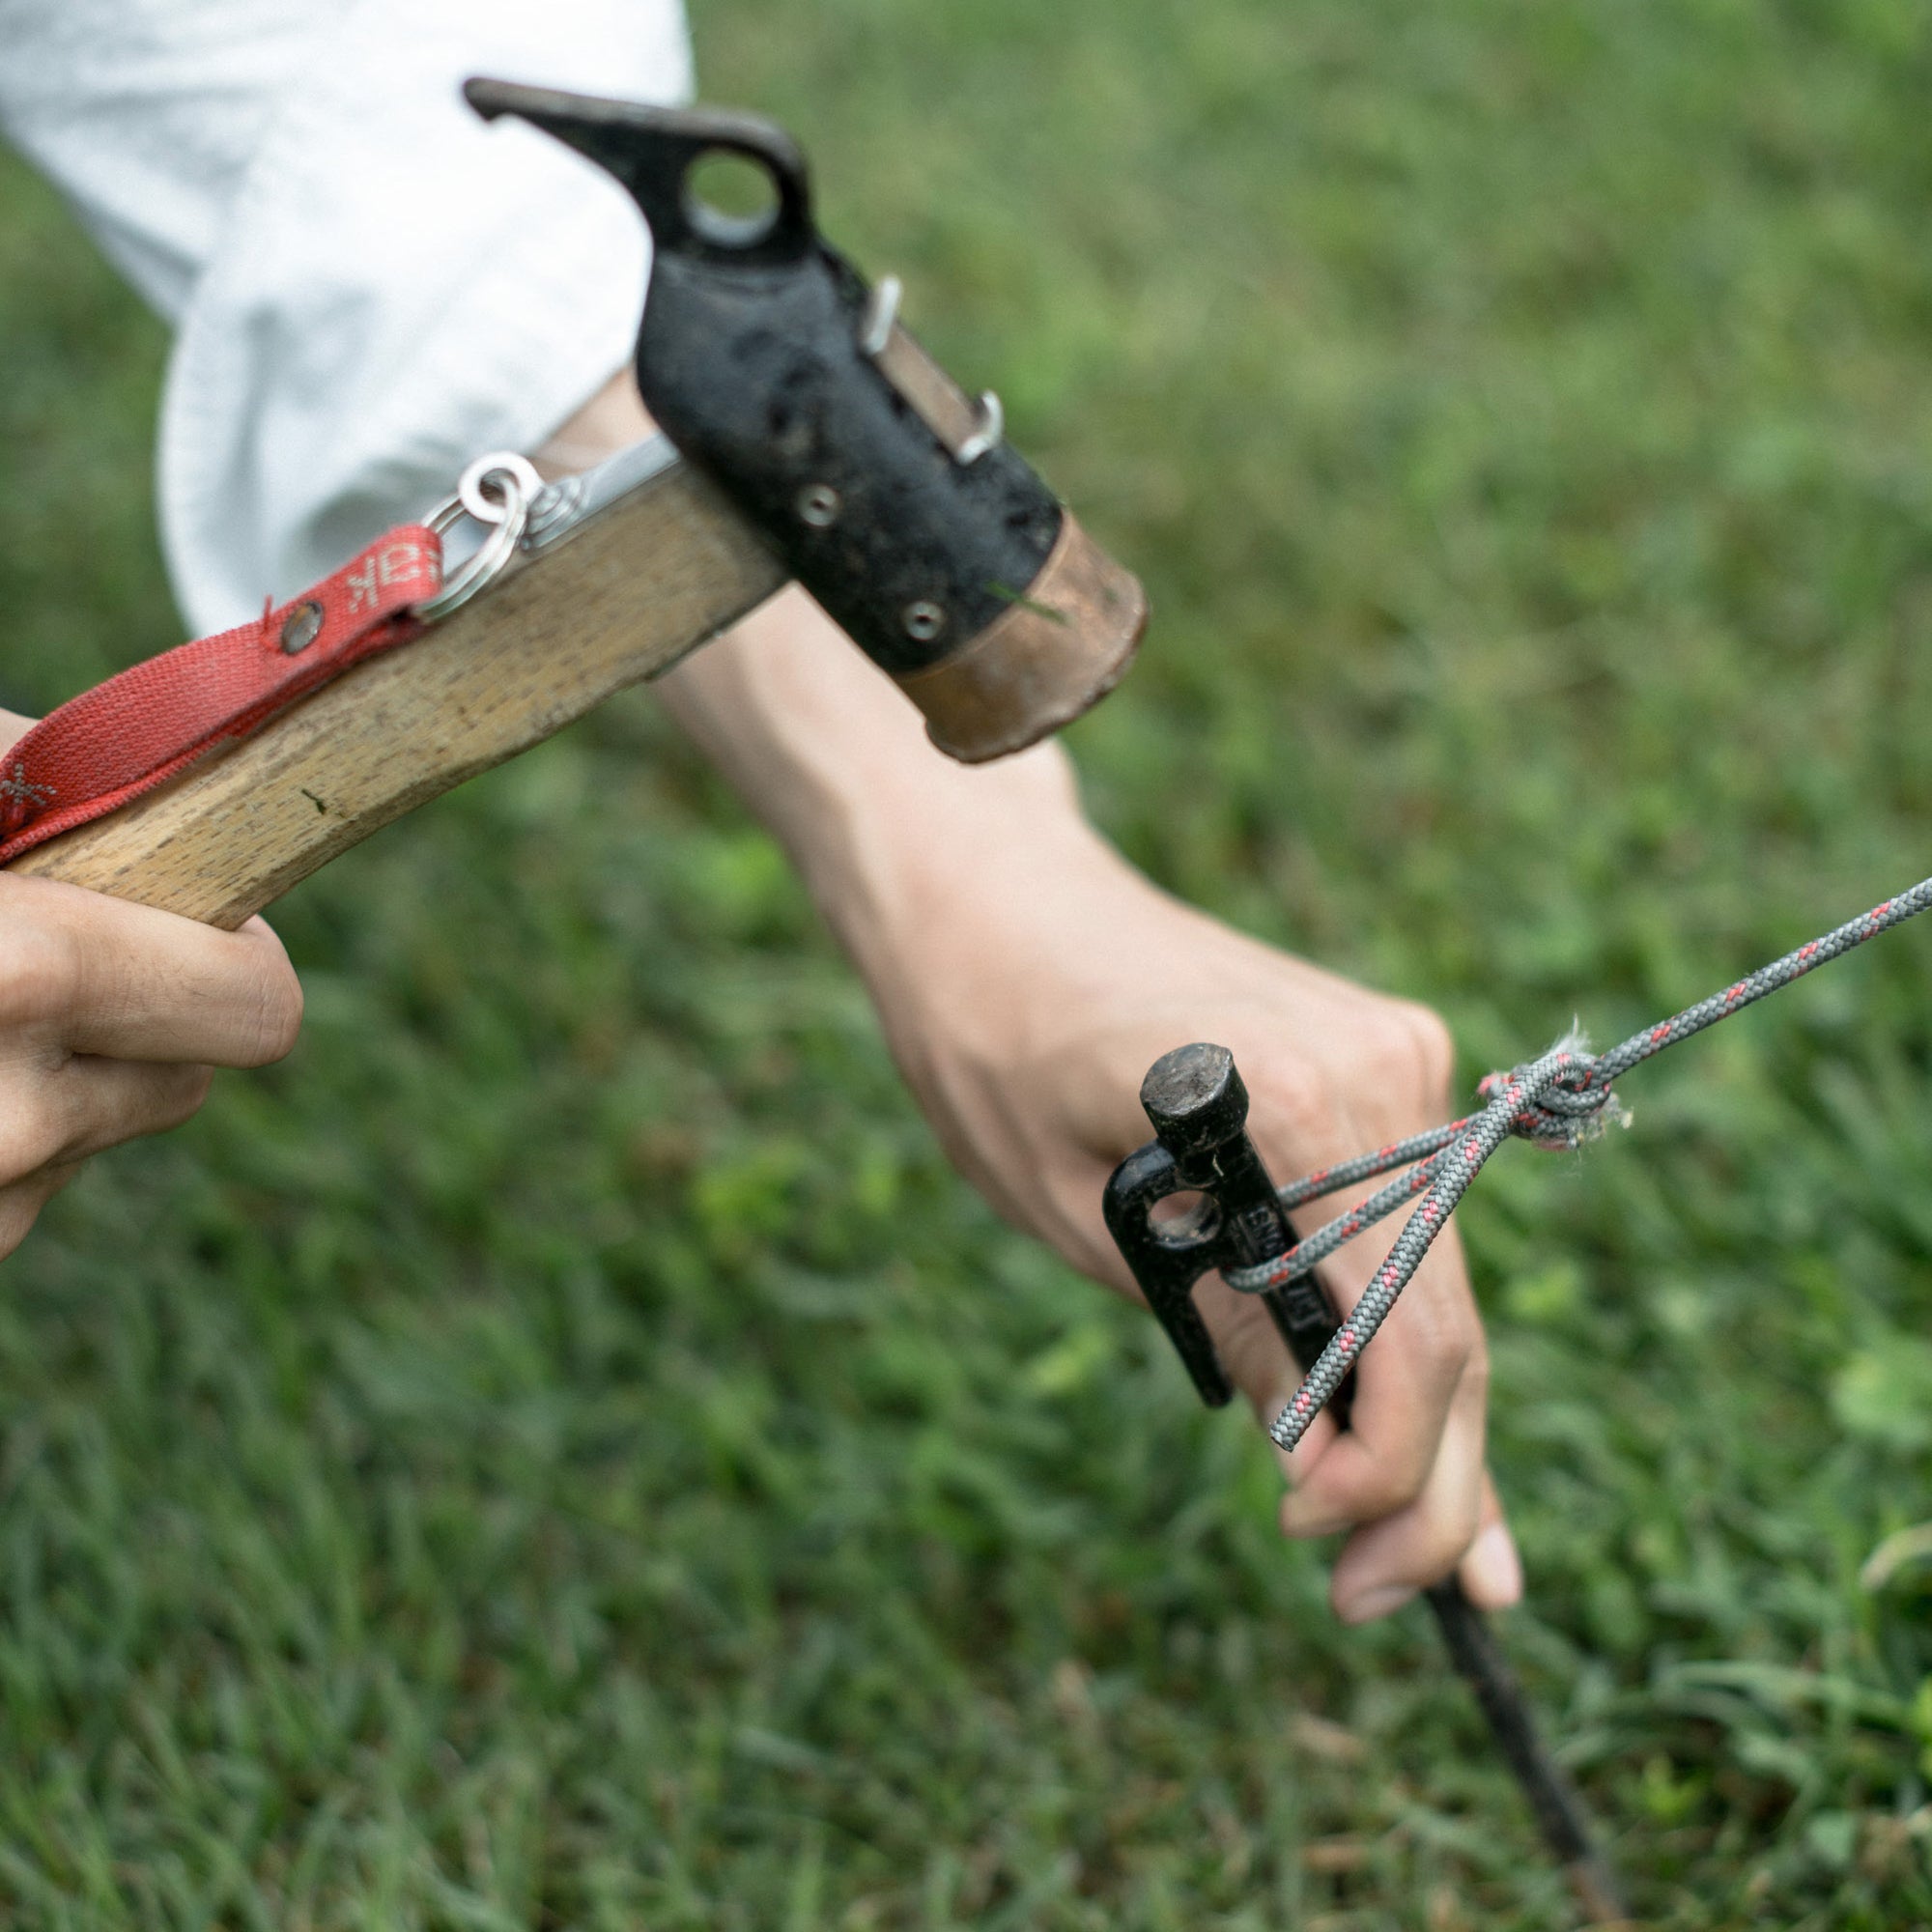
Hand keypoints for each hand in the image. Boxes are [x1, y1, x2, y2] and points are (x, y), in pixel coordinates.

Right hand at [0, 709, 303, 1258]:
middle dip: (151, 1010)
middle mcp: (6, 1121)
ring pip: (101, 1128)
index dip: (234, 954)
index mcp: (18, 976)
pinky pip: (22, 1178)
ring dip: (53, 1069)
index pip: (257, 1004)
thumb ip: (54, 780)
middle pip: (196, 1074)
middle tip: (54, 949)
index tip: (202, 919)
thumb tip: (177, 790)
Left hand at [865, 804, 1522, 1625]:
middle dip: (1422, 1475)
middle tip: (1382, 1598)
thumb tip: (1325, 1467)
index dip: (1386, 1475)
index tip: (1325, 1557)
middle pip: (1447, 1320)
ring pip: (1438, 1280)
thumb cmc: (997, 1050)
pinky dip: (1401, 1320)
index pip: (1407, 1336)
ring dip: (1424, 1414)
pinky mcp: (1383, 1059)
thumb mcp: (1089, 1224)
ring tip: (1419, 1556)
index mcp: (1307, 1105)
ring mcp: (1398, 1056)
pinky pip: (1411, 1222)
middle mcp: (1389, 1072)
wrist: (993, 902)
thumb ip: (1230, 1332)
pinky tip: (1422, 1429)